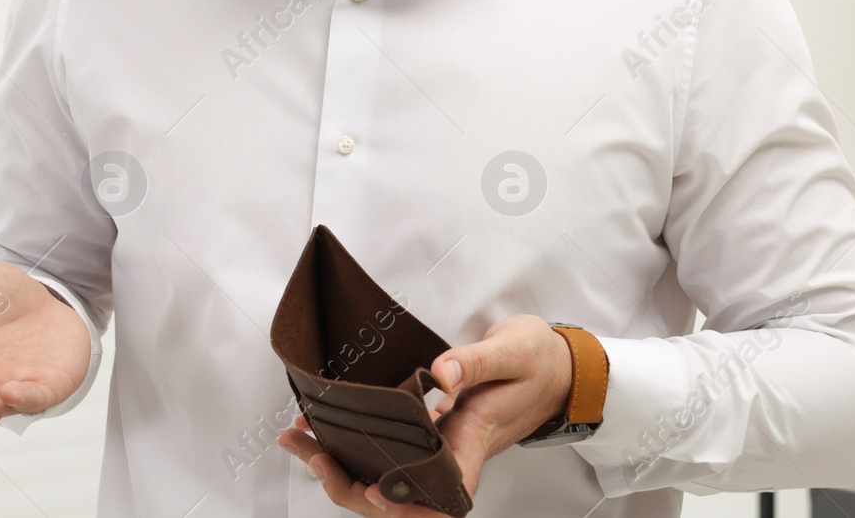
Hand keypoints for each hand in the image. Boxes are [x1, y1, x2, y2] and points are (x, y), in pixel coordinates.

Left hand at [277, 313, 573, 514]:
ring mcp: (438, 444)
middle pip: (398, 494)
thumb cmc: (539, 362)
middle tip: (309, 450)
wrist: (557, 366)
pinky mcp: (427, 431)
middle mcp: (452, 452)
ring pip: (383, 475)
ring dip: (338, 466)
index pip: (441, 491)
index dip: (405, 502)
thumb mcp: (512, 351)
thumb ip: (476, 363)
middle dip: (348, 484)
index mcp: (474, 441)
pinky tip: (320, 426)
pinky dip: (349, 445)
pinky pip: (384, 451)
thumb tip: (442, 374)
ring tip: (297, 438)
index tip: (376, 493)